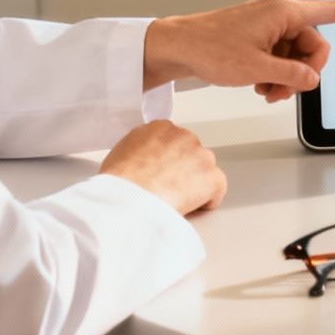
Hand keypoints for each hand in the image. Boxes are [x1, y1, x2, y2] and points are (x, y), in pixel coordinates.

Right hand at [99, 120, 225, 214]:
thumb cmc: (119, 181)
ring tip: (174, 199)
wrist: (129, 197)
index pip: (172, 141)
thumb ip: (141, 150)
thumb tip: (146, 161)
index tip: (162, 172)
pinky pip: (216, 191)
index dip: (167, 161)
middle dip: (183, 170)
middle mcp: (183, 136)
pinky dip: (206, 201)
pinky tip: (189, 207)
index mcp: (160, 128)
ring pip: (204, 171)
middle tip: (167, 188)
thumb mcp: (121, 152)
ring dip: (194, 184)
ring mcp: (201, 155)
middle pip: (190, 154)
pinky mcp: (213, 176)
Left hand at [145, 0, 334, 101]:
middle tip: (280, 91)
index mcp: (284, 12)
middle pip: (314, 46)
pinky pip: (282, 57)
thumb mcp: (258, 69)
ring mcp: (269, 26)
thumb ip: (293, 75)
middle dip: (303, 73)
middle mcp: (280, 15)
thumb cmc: (211, 48)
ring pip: (297, 56)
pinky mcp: (260, 37)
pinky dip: (275, 74)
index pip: (332, 11)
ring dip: (286, 78)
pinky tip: (259, 84)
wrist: (179, 46)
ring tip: (264, 91)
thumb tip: (313, 79)